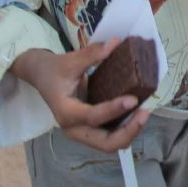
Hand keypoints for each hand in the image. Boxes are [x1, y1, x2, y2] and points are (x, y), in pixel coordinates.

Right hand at [10, 40, 150, 152]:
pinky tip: (138, 112)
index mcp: (66, 112)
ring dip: (130, 131)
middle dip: (128, 132)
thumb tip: (116, 42)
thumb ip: (92, 54)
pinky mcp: (91, 128)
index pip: (92, 116)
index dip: (113, 110)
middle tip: (145, 113)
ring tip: (145, 112)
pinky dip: (126, 127)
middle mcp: (74, 128)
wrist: (42, 76)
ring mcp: (83, 131)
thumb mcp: (70, 60)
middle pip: (105, 143)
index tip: (133, 99)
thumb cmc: (54, 69)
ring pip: (111, 143)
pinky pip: (112, 134)